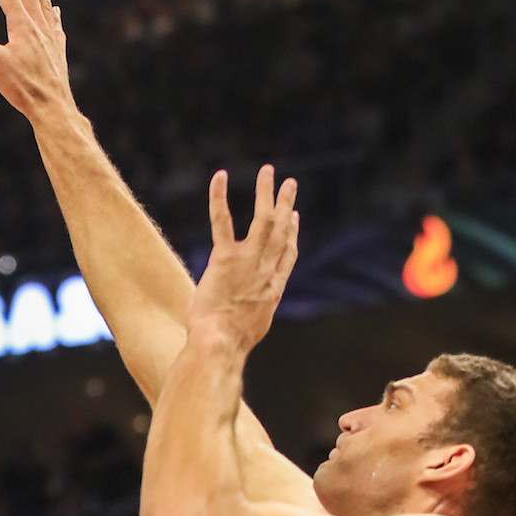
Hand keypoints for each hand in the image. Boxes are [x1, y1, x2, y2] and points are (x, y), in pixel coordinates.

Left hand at [191, 167, 298, 351]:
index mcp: (273, 288)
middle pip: (282, 230)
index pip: (288, 254)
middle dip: (286, 204)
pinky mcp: (225, 258)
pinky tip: (220, 177)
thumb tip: (244, 324)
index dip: (293, 233)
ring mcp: (248, 262)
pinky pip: (222, 221)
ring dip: (266, 192)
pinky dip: (220, 197)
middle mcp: (266, 270)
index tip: (295, 217)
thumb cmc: (229, 343)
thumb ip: (251, 317)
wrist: (221, 344)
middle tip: (290, 183)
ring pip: (263, 219)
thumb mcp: (250, 330)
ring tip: (268, 171)